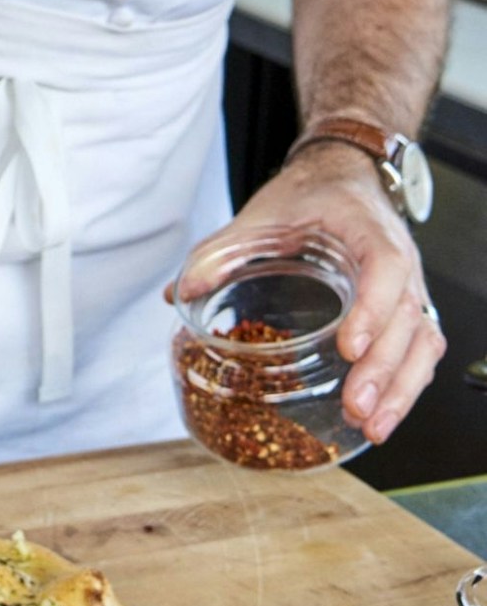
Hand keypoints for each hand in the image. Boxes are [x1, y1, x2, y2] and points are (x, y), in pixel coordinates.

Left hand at [177, 145, 441, 443]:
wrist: (342, 178)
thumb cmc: (311, 196)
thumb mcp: (264, 214)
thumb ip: (223, 251)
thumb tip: (182, 291)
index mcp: (369, 232)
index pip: (385, 269)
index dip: (373, 310)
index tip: (350, 345)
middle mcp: (400, 263)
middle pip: (408, 319)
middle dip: (383, 368)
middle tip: (355, 405)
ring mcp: (408, 290)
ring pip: (422, 342)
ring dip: (401, 389)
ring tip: (372, 427)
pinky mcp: (404, 313)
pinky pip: (419, 352)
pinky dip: (405, 388)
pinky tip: (380, 419)